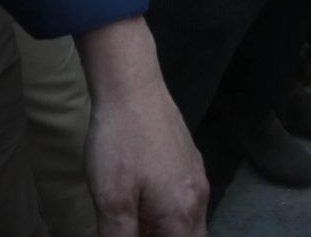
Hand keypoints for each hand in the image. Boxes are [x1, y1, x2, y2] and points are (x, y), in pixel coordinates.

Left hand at [79, 19, 207, 235]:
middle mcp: (198, 197)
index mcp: (182, 214)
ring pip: (188, 219)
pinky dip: (167, 209)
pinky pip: (185, 197)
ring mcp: (196, 175)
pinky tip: (141, 196)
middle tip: (134, 228)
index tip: (135, 232)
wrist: (132, 88)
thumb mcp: (112, 201)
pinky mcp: (189, 158)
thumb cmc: (120, 144)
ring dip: (165, 228)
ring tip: (133, 219)